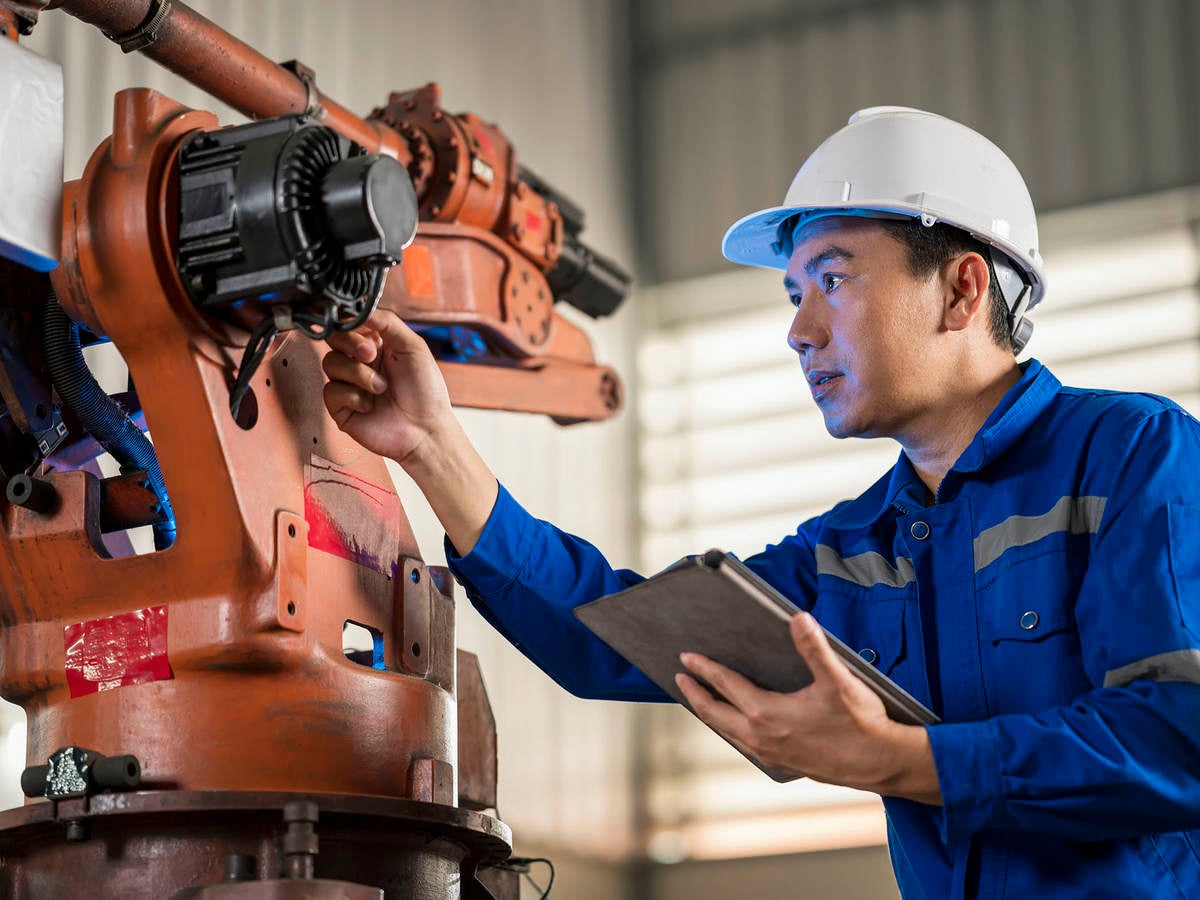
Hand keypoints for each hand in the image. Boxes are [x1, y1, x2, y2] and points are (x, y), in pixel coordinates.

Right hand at [322, 309, 453, 465]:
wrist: (425, 430)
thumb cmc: (426, 391)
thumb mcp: (413, 347)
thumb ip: (388, 322)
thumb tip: (362, 308)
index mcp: (377, 345)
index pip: (350, 323)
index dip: (351, 324)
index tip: (363, 330)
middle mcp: (360, 362)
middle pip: (333, 338)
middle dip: (351, 344)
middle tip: (371, 355)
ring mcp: (349, 384)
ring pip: (331, 363)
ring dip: (358, 374)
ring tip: (381, 388)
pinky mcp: (341, 407)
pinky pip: (330, 390)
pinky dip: (352, 396)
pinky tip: (369, 405)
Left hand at [675, 611, 940, 802]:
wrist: (882, 764)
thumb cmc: (862, 723)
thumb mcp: (838, 680)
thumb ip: (815, 648)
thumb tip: (798, 618)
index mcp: (767, 714)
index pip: (725, 685)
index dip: (704, 669)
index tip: (686, 657)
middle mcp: (761, 737)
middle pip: (715, 714)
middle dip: (695, 694)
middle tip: (680, 678)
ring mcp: (770, 754)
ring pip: (728, 732)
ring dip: (711, 713)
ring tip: (701, 700)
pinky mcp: (783, 764)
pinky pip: (744, 744)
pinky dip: (730, 729)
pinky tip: (737, 724)